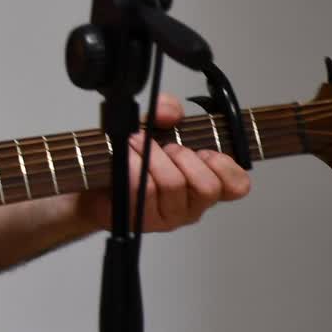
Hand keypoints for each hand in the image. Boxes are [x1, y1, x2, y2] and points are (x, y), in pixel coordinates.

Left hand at [79, 93, 250, 232]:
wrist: (94, 182)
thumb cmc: (131, 157)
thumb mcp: (151, 126)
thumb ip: (167, 111)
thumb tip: (172, 112)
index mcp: (204, 182)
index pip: (237, 186)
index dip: (226, 167)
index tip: (205, 152)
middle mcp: (192, 204)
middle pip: (206, 187)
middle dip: (183, 157)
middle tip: (166, 147)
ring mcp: (169, 215)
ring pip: (174, 184)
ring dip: (153, 156)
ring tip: (137, 145)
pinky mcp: (145, 220)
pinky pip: (146, 189)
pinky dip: (135, 166)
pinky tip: (127, 157)